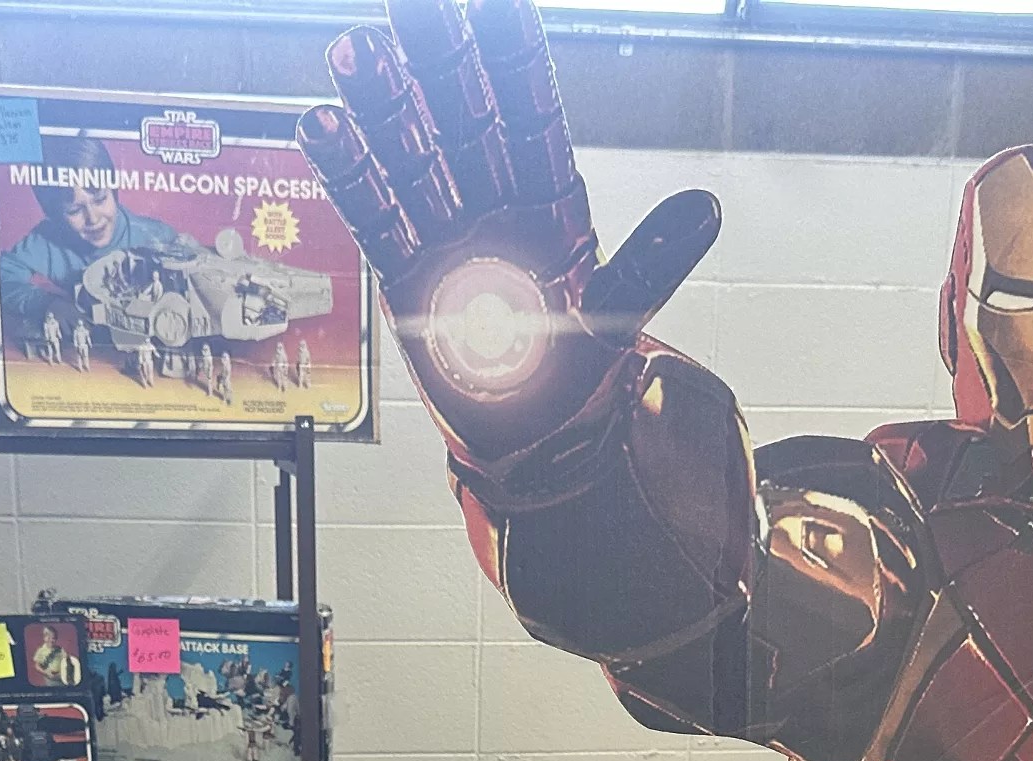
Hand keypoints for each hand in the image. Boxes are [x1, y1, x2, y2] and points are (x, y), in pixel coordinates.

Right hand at [301, 0, 718, 474]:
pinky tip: (324, 125)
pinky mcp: (408, 274)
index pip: (529, 109)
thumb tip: (708, 207)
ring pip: (412, 156)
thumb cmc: (579, 373)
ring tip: (355, 50)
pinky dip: (351, 174)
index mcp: (549, 199)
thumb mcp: (620, 314)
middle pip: (461, 114)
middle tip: (412, 0)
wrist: (536, 443)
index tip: (496, 1)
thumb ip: (652, 260)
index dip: (512, 55)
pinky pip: (376, 217)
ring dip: (383, 104)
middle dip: (437, 55)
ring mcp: (446, 234)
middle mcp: (493, 203)